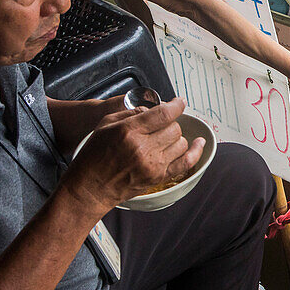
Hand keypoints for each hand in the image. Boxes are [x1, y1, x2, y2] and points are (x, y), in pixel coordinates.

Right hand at [62, 98, 204, 212]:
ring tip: (162, 139)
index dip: (176, 105)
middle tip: (159, 126)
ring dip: (175, 138)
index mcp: (129, 131)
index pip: (163, 114)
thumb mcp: (105, 125)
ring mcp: (153, 165)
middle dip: (169, 123)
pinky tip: (199, 143)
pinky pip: (187, 162)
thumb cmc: (94, 156)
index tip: (180, 102)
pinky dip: (195, 152)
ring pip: (181, 142)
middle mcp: (143, 148)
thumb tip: (153, 109)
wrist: (91, 187)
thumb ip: (131, 113)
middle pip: (174, 128)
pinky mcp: (159, 177)